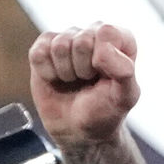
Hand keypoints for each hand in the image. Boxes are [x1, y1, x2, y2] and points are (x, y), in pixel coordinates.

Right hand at [28, 23, 142, 149]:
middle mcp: (93, 33)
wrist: (77, 130)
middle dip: (82, 68)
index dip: (102, 59)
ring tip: (72, 81)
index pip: (106, 32)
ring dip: (65, 72)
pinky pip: (38, 53)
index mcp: (119, 39)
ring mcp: (67, 39)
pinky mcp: (43, 49)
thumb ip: (125, 71)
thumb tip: (103, 49)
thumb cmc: (104, 111)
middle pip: (81, 40)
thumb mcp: (125, 97)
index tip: (104, 76)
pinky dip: (46, 72)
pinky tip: (55, 79)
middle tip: (87, 81)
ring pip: (59, 45)